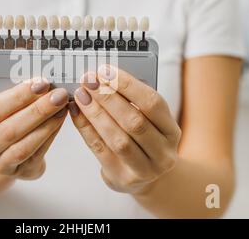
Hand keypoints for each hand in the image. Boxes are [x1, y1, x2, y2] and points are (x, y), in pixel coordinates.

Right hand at [0, 79, 68, 179]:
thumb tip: (43, 83)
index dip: (17, 96)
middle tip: (58, 95)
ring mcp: (1, 165)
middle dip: (38, 110)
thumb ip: (18, 97)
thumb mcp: (4, 109)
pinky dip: (51, 135)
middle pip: (10, 130)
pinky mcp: (22, 172)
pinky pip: (38, 154)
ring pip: (24, 146)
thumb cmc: (6, 122)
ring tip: (62, 107)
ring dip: (47, 124)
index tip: (40, 83)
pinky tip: (60, 120)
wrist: (5, 153)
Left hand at [69, 65, 180, 194]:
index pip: (153, 103)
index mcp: (172, 131)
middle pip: (134, 121)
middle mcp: (163, 152)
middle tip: (89, 80)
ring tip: (81, 95)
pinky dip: (86, 128)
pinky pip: (100, 150)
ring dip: (96, 113)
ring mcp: (145, 169)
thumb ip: (133, 102)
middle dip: (108, 97)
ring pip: (117, 138)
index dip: (128, 85)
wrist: (147, 179)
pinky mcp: (122, 178)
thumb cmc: (143, 140)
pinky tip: (76, 113)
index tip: (106, 70)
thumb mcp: (148, 122)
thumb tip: (103, 77)